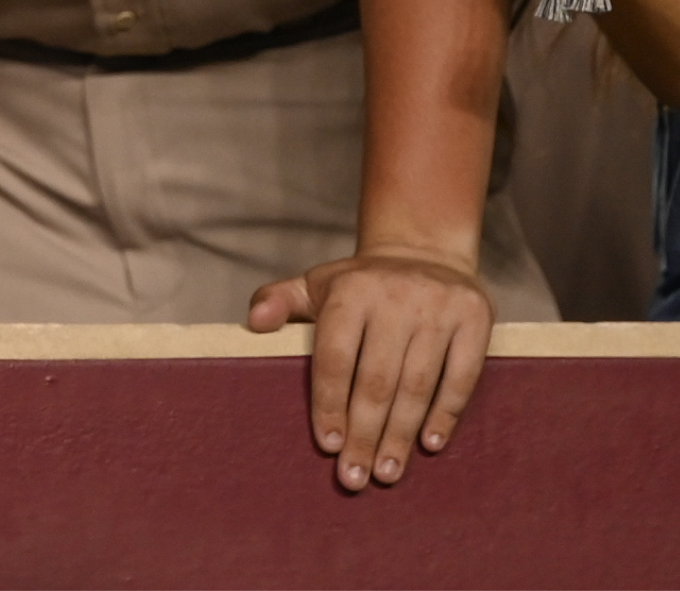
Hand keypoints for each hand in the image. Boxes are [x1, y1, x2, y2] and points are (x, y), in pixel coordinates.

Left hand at [249, 247, 492, 489]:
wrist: (423, 251)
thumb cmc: (360, 285)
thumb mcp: (317, 284)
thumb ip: (280, 300)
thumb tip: (253, 322)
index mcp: (351, 291)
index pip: (336, 356)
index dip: (330, 403)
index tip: (327, 445)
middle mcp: (394, 298)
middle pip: (376, 380)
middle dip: (364, 433)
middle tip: (356, 478)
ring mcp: (437, 308)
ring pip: (417, 385)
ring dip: (401, 435)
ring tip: (387, 472)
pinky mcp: (474, 319)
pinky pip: (461, 376)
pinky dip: (445, 414)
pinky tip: (429, 444)